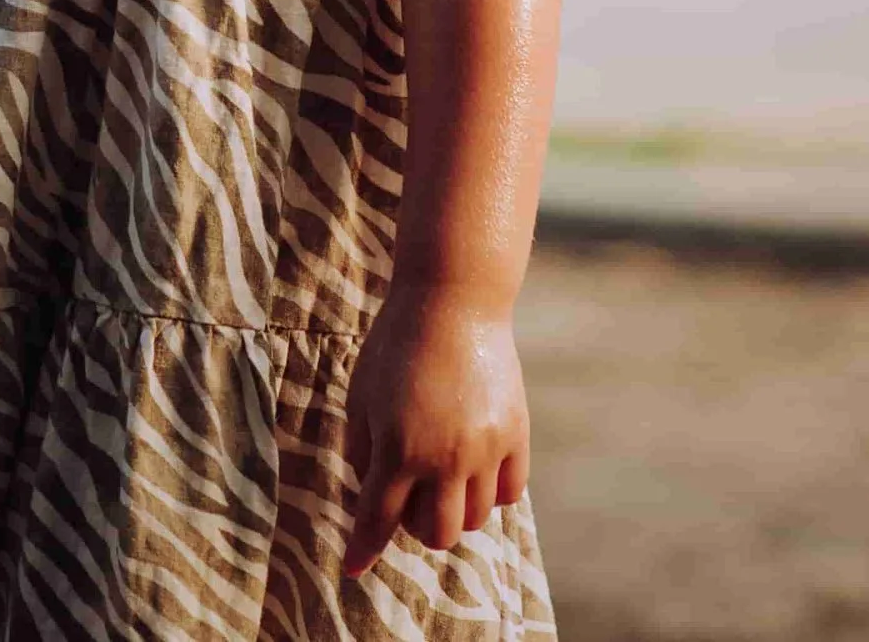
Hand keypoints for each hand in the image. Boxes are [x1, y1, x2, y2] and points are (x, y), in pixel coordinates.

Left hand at [339, 280, 530, 580]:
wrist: (454, 299)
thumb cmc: (396, 341)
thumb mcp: (361, 393)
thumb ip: (361, 448)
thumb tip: (369, 491)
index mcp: (399, 448)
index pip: (378, 520)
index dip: (363, 549)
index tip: (353, 568)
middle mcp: (445, 458)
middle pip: (435, 534)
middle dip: (416, 528)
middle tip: (409, 501)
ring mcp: (485, 449)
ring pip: (473, 519)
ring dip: (453, 511)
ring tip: (442, 479)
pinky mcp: (515, 434)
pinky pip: (509, 493)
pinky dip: (490, 494)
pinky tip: (475, 469)